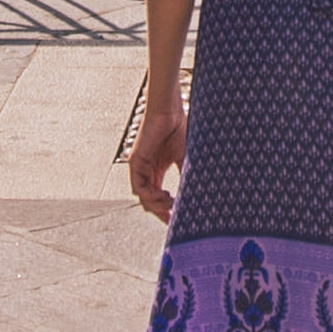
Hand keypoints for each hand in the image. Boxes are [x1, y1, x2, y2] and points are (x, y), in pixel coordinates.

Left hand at [129, 99, 186, 222]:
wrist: (170, 111)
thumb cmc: (179, 128)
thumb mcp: (185, 158)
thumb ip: (186, 177)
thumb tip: (197, 195)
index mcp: (157, 170)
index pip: (158, 196)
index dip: (166, 209)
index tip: (177, 220)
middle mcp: (146, 171)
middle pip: (149, 201)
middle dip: (161, 212)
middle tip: (173, 220)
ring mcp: (139, 167)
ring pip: (143, 197)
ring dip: (157, 205)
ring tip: (171, 204)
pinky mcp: (135, 163)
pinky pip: (138, 188)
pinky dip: (150, 196)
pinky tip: (164, 196)